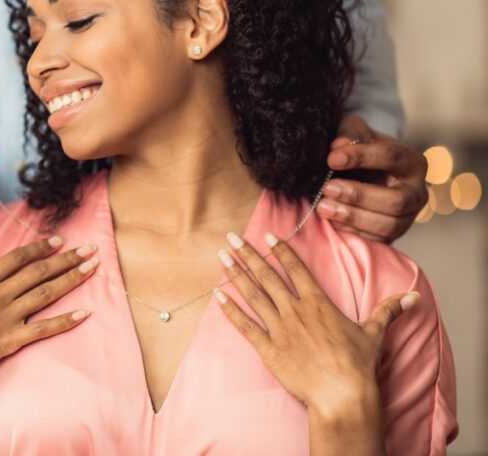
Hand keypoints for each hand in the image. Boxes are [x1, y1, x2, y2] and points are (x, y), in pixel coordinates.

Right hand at [0, 237, 97, 393]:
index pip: (17, 258)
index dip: (41, 247)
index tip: (60, 240)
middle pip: (39, 271)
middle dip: (67, 259)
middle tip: (91, 249)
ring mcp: (5, 317)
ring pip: (46, 293)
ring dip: (72, 279)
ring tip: (93, 269)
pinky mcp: (8, 341)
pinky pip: (43, 329)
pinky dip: (66, 320)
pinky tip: (85, 313)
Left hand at [214, 232, 418, 424]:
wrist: (341, 395)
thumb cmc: (358, 366)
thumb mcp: (375, 333)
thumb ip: (388, 310)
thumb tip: (412, 296)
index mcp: (319, 304)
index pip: (296, 269)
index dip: (281, 250)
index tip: (265, 235)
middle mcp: (296, 311)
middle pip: (268, 276)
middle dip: (248, 254)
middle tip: (231, 237)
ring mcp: (279, 329)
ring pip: (253, 295)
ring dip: (236, 274)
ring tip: (221, 257)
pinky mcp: (268, 349)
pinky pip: (244, 325)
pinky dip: (229, 309)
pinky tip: (217, 295)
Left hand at [319, 115, 427, 242]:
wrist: (367, 173)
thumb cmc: (362, 150)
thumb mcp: (356, 133)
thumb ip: (349, 133)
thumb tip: (339, 146)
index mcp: (412, 162)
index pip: (391, 158)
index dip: (361, 157)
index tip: (331, 158)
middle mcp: (417, 192)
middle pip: (396, 200)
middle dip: (358, 196)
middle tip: (327, 188)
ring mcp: (407, 217)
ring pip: (388, 225)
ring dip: (352, 217)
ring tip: (323, 206)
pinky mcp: (393, 234)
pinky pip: (376, 239)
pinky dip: (352, 231)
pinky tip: (330, 220)